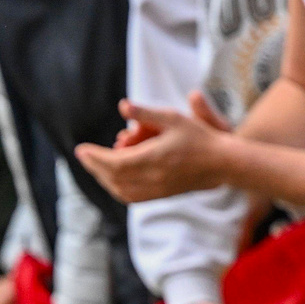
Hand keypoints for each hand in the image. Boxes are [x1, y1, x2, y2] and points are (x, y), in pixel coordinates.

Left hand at [75, 94, 230, 203]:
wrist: (223, 163)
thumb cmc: (200, 137)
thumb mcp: (173, 118)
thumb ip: (146, 113)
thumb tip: (122, 106)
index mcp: (154, 159)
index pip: (114, 162)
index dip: (95, 157)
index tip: (81, 150)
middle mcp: (153, 178)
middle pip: (113, 177)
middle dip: (95, 166)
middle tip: (83, 156)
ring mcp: (157, 190)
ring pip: (120, 190)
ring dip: (104, 178)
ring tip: (95, 165)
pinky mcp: (160, 196)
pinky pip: (131, 197)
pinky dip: (116, 188)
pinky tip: (112, 178)